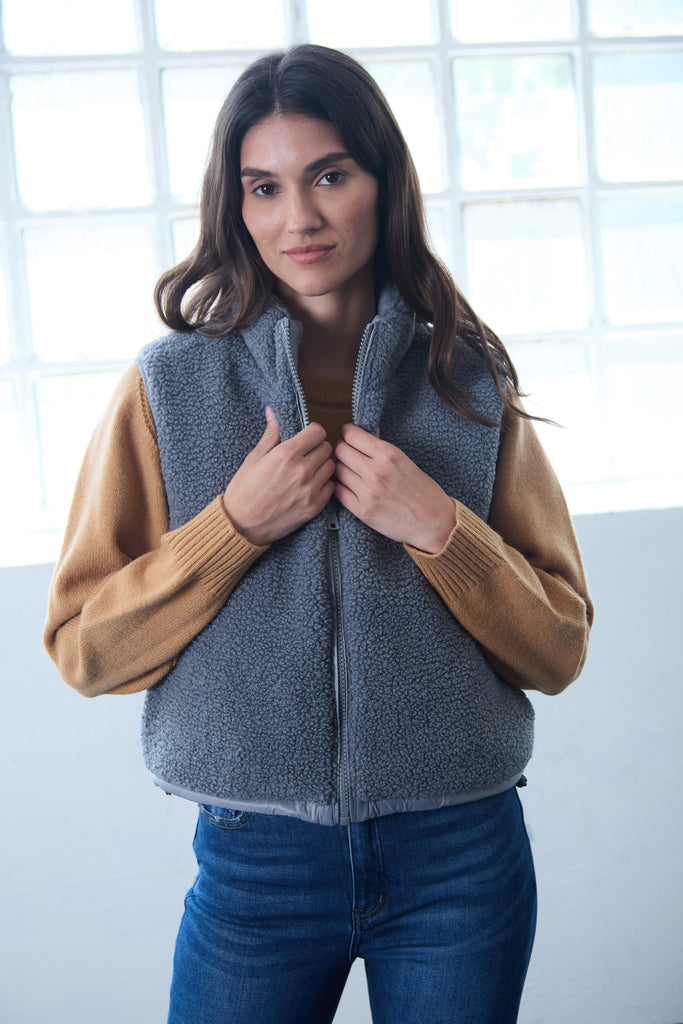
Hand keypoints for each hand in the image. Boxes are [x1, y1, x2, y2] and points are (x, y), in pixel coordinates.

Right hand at [223, 408, 334, 545]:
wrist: (242, 525)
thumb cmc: (244, 490)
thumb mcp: (254, 458)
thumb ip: (270, 434)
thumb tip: (273, 412)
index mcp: (286, 455)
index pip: (318, 432)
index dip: (312, 432)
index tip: (306, 437)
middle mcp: (302, 471)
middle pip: (327, 448)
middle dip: (317, 448)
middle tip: (305, 455)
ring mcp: (310, 490)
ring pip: (331, 467)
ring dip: (322, 465)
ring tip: (308, 470)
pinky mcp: (314, 507)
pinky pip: (331, 487)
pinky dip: (324, 484)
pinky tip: (310, 485)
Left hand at [334, 424, 456, 552]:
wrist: (435, 523)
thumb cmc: (425, 491)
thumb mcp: (406, 461)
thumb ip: (383, 449)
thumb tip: (367, 434)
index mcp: (389, 455)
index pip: (351, 435)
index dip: (347, 433)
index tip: (348, 436)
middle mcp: (376, 471)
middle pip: (340, 451)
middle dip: (342, 450)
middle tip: (347, 454)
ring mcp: (367, 492)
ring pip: (336, 470)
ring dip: (340, 469)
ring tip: (349, 471)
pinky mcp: (362, 511)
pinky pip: (338, 492)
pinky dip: (340, 486)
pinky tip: (348, 486)